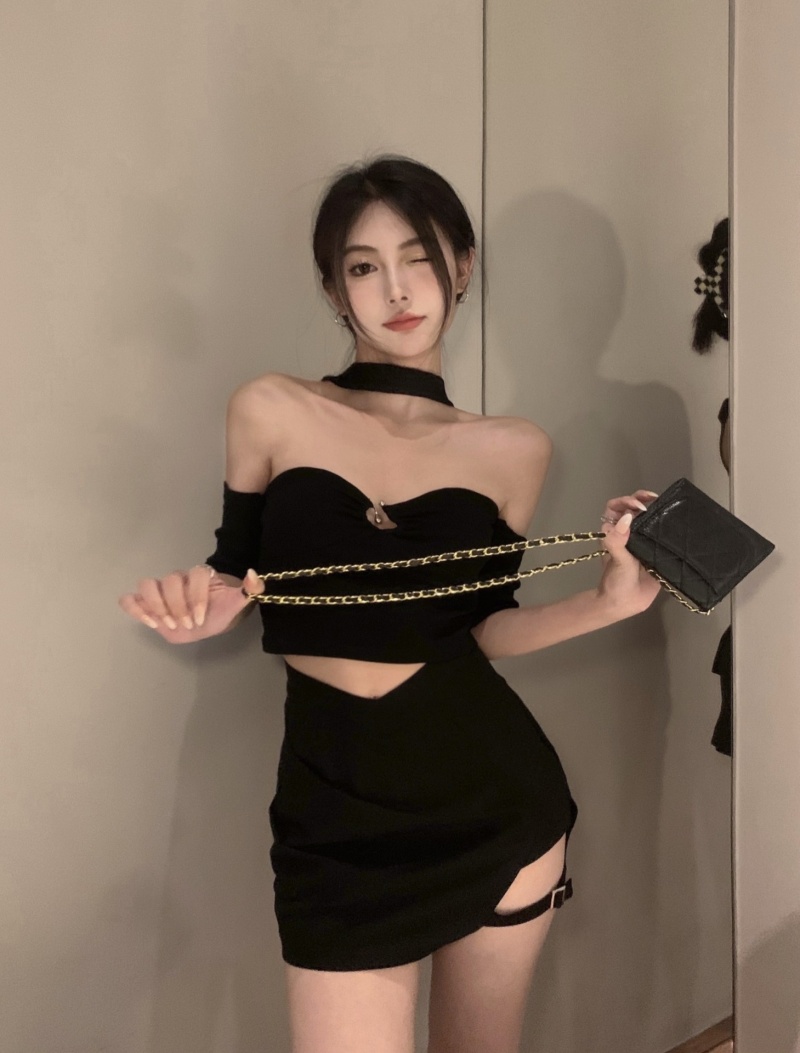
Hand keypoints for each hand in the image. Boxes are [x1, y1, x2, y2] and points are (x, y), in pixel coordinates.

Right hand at [118, 565, 264, 643]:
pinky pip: (130, 599)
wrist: (207, 621)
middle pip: (170, 581)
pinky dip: (135, 609)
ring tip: (167, 624)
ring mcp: (160, 590)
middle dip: (178, 606)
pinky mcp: (145, 604)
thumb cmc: (220, 610)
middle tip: (187, 625)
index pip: (195, 575)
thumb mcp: (237, 602)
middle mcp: (178, 579)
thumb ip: (251, 590)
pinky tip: (149, 623)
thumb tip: (253, 574)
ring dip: (156, 606)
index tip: (200, 619)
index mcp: (200, 576)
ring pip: (147, 584)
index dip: (196, 596)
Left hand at [597, 489, 661, 616]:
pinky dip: (670, 528)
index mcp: (615, 533)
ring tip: (668, 507)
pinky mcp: (657, 552)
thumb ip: (617, 540)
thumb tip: (626, 517)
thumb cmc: (615, 582)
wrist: (625, 604)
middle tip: (654, 499)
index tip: (637, 506)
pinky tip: (678, 525)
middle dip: (642, 500)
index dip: (624, 502)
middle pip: (634, 509)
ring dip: (657, 511)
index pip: (615, 508)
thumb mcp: (616, 559)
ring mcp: (643, 542)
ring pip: (649, 520)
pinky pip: (663, 536)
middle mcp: (628, 534)